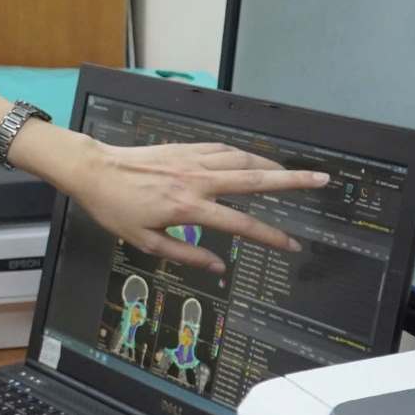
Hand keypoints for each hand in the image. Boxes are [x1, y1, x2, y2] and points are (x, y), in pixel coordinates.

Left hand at [48, 131, 329, 271]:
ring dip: (271, 164)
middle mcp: (197, 180)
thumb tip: (218, 266)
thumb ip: (186, 254)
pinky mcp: (185, 148)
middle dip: (291, 180)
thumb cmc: (115, 208)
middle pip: (255, 179)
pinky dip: (243, 154)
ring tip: (294, 171)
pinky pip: (222, 149)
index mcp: (188, 208)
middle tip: (321, 179)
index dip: (270, 236)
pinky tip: (253, 159)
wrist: (94, 170)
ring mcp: (192, 160)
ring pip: (242, 159)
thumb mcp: (145, 241)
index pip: (241, 223)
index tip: (291, 245)